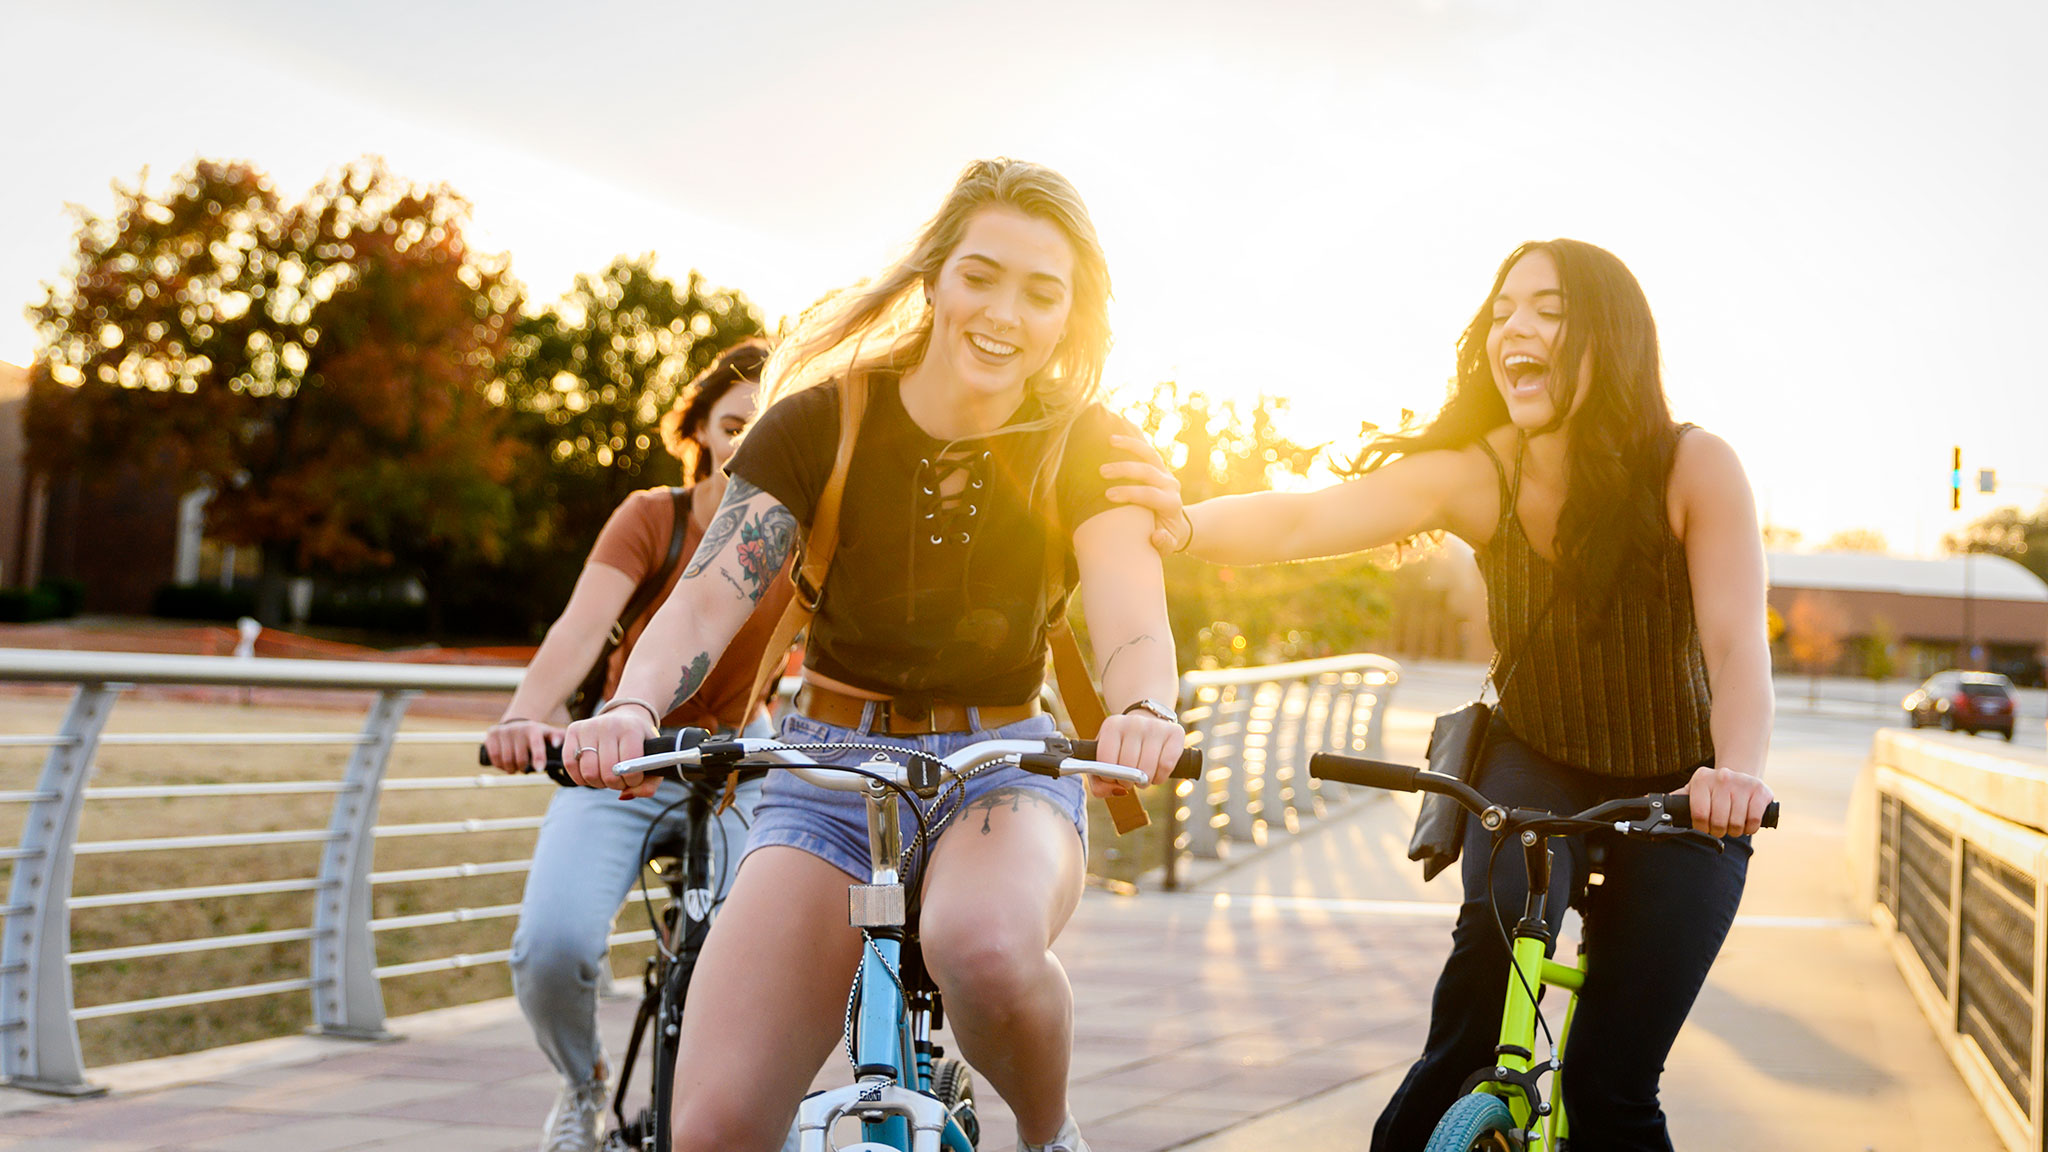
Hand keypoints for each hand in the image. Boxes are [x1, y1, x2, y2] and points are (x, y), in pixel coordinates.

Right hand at [483, 719, 564, 774]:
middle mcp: (518, 728)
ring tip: (515, 768)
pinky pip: (494, 756)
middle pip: (520, 758)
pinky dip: (499, 765)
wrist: (516, 723)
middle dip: (523, 768)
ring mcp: (503, 730)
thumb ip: (557, 738)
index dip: (538, 758)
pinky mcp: (492, 733)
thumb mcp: (548, 734)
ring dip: (511, 769)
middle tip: (524, 769)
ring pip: (506, 760)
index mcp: (533, 729)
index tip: (539, 769)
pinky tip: (504, 765)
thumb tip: (558, 744)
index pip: (536, 745)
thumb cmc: (536, 734)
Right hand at [562, 706, 661, 798]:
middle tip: (620, 779)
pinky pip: (570, 764)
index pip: (629, 767)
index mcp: (632, 730)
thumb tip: (624, 795)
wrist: (626, 718)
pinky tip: (592, 774)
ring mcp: (589, 726)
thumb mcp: (653, 759)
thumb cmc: (640, 744)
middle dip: (615, 784)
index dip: (632, 781)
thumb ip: (648, 784)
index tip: (634, 778)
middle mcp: (609, 725)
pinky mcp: (573, 730)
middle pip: (608, 773)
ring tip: (606, 776)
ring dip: (598, 783)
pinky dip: (580, 777)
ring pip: (588, 772)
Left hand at [1086, 710, 1185, 798]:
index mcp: (1112, 726)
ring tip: (1142, 778)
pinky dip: (1160, 777)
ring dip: (1144, 782)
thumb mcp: (1103, 760)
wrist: (1146, 728)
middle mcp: (1134, 722)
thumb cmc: (1122, 749)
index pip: (1106, 760)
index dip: (1109, 777)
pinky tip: (1156, 774)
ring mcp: (1156, 726)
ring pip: (1147, 768)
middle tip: (1129, 780)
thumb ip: (1100, 784)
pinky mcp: (1175, 732)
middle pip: (1128, 766)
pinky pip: (1166, 765)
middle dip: (1128, 781)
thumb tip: (1118, 790)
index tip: (1113, 777)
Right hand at [1100, 433, 1190, 555]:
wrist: (1176, 526)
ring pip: (1150, 454)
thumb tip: (1156, 535)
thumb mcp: (1167, 546)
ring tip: (1110, 440)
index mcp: (1172, 504)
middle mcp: (1171, 486)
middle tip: (1102, 472)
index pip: (1151, 495)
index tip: (1108, 495)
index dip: (1130, 493)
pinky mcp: (1159, 467)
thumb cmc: (1164, 538)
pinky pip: (1147, 451)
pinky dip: (1133, 441)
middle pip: (1149, 472)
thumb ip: (1163, 543)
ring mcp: (1165, 474)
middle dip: (1125, 470)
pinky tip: (1115, 436)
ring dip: (1130, 446)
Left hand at [1679, 766, 1772, 837]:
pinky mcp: (1760, 790)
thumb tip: (1651, 805)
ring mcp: (1742, 782)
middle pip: (1718, 821)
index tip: (1704, 827)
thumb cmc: (1714, 791)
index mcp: (1701, 778)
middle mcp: (1722, 777)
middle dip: (1718, 830)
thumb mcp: (1694, 791)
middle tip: (1720, 827)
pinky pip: (1753, 820)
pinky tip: (1746, 823)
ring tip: (1733, 824)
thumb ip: (1676, 799)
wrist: (1741, 777)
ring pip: (1736, 823)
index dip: (1702, 827)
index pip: (1698, 814)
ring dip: (1735, 831)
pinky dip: (1750, 828)